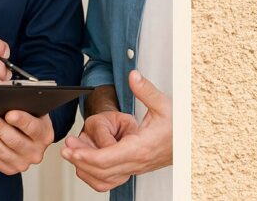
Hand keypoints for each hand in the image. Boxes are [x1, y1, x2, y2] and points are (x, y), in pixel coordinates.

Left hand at [0, 111, 53, 174]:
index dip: (22, 121)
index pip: (34, 128)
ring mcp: (23, 163)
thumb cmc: (31, 120)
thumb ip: (25, 109)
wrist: (31, 138)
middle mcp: (37, 152)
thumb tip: (7, 107)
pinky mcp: (10, 169)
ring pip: (1, 151)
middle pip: (15, 141)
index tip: (10, 114)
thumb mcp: (35, 112)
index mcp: (45, 135)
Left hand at [61, 71, 171, 192]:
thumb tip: (134, 76)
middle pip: (100, 170)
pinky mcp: (133, 169)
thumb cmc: (179, 125)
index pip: (107, 158)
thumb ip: (146, 90)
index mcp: (141, 148)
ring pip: (103, 179)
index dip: (86, 155)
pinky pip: (110, 180)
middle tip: (66, 150)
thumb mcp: (164, 104)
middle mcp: (136, 162)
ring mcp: (134, 168)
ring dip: (85, 170)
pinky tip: (88, 164)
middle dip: (79, 161)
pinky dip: (95, 175)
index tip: (72, 149)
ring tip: (74, 155)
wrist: (190, 142)